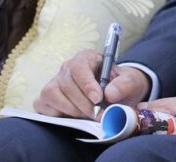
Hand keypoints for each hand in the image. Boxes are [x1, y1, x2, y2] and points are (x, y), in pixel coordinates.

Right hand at [34, 50, 150, 119]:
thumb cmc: (121, 86)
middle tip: (98, 115)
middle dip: (83, 104)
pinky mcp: (47, 98)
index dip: (87, 84)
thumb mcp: (131, 82)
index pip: (79, 67)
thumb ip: (125, 84)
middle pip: (67, 84)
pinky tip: (74, 116)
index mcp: (87, 58)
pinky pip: (44, 105)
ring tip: (88, 115)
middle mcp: (67, 68)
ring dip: (72, 109)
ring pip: (54, 95)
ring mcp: (55, 82)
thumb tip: (110, 93)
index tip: (98, 99)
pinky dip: (58, 114)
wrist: (116, 97)